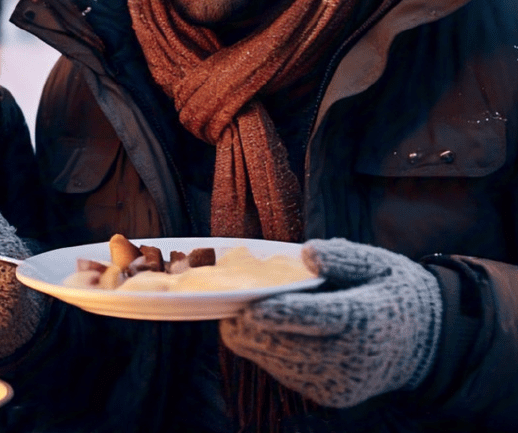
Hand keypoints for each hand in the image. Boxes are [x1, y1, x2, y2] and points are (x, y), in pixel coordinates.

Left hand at [219, 238, 442, 407]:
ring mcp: (341, 381)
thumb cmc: (393, 292)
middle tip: (223, 307)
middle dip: (249, 329)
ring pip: (280, 363)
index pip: (314, 318)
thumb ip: (344, 257)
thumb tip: (308, 253)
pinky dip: (269, 354)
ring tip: (233, 317)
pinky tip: (260, 334)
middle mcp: (352, 357)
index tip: (245, 307)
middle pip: (287, 346)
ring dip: (253, 342)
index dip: (276, 314)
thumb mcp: (379, 263)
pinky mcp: (331, 395)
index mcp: (365, 320)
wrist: (425, 342)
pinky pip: (288, 374)